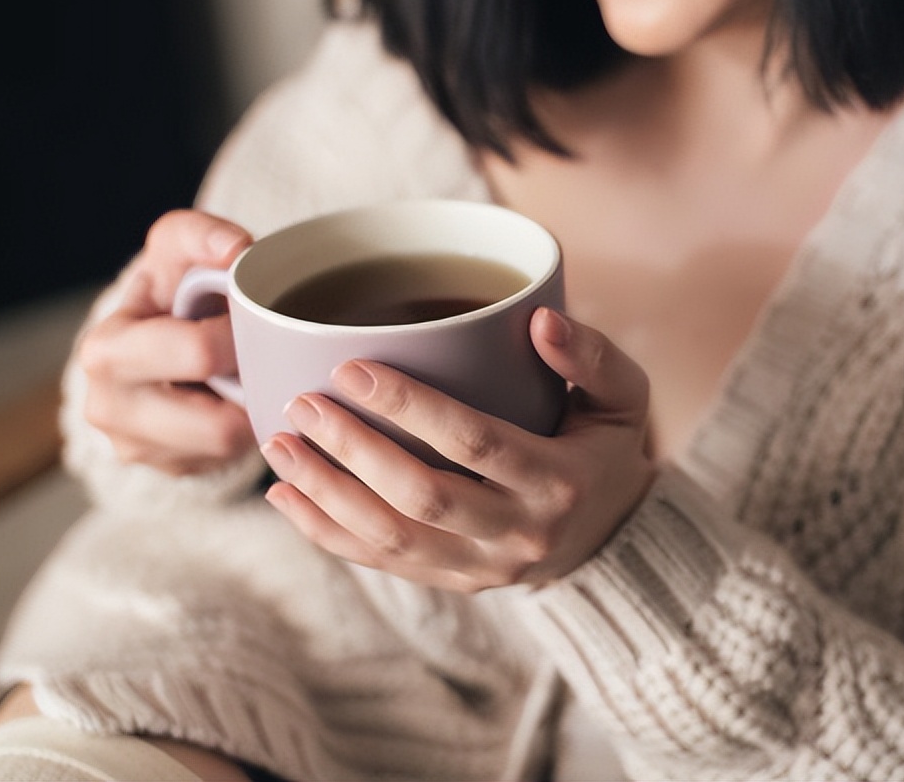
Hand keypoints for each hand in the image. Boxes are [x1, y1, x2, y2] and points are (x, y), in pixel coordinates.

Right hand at [76, 210, 254, 473]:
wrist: (148, 340)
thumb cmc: (169, 291)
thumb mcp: (176, 250)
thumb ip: (202, 236)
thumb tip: (237, 250)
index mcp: (108, 351)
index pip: (199, 354)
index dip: (240, 337)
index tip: (250, 322)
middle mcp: (110, 409)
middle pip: (218, 425)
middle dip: (251, 389)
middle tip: (264, 359)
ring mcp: (137, 449)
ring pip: (230, 448)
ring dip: (252, 412)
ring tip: (252, 378)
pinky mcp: (167, 470)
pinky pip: (228, 461)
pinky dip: (245, 430)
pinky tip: (241, 400)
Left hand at [258, 308, 655, 591]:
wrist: (614, 533)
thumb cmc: (607, 446)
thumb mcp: (625, 396)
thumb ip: (591, 356)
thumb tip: (538, 320)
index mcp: (560, 481)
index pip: (476, 443)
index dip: (410, 407)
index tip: (351, 368)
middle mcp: (521, 534)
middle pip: (422, 497)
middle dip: (353, 450)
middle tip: (302, 403)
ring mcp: (484, 568)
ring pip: (392, 539)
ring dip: (327, 494)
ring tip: (278, 444)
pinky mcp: (455, 583)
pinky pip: (381, 566)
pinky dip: (327, 533)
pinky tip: (286, 495)